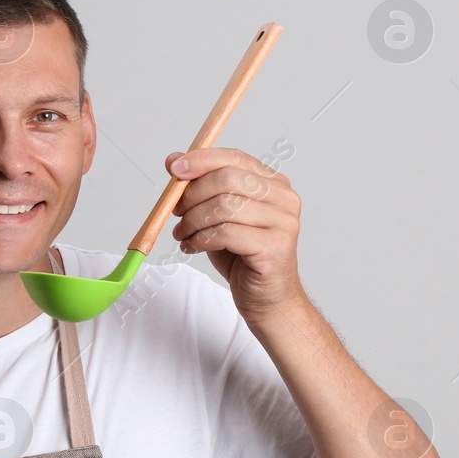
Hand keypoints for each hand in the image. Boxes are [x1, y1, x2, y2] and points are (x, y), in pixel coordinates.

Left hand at [166, 147, 305, 321]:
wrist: (268, 300)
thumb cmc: (244, 257)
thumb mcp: (218, 217)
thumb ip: (201, 189)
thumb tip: (174, 161)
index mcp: (274, 184)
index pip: (235, 158)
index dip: (201, 160)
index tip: (174, 169)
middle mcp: (284, 199)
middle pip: (228, 179)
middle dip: (193, 194)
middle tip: (175, 212)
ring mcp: (283, 223)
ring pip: (224, 206)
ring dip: (193, 220)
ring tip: (182, 234)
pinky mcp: (275, 247)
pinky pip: (226, 233)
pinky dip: (201, 239)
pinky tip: (193, 247)